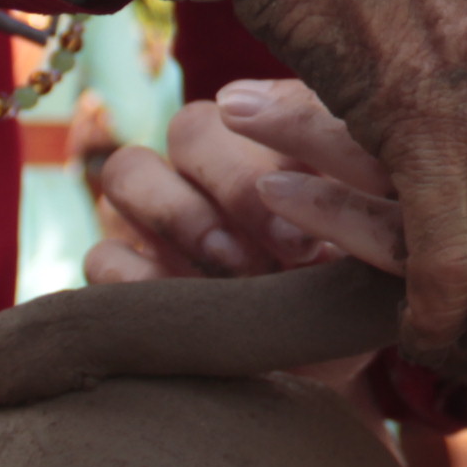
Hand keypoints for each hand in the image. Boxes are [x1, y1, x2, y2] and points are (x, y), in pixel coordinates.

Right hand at [82, 95, 366, 284]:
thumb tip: (316, 136)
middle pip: (189, 128)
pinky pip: (101, 255)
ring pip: (128, 171)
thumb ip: (350, 184)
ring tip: (238, 271)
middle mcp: (199, 166)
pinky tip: (193, 310)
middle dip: (238, 183)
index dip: (282, 147)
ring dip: (183, 215)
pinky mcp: (121, 277)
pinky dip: (139, 279)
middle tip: (289, 249)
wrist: (322, 363)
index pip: (252, 104)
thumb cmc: (348, 286)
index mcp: (262, 139)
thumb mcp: (366, 238)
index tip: (320, 218)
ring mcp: (150, 217)